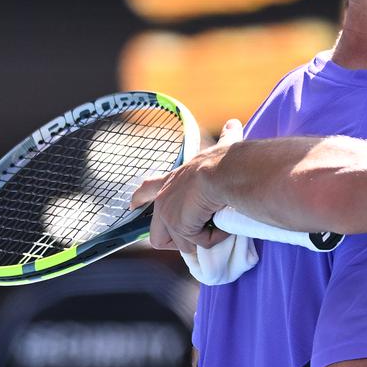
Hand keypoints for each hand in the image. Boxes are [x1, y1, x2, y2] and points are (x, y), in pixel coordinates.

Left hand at [130, 118, 243, 253]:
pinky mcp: (180, 228)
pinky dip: (215, 238)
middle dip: (175, 241)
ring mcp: (169, 216)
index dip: (139, 198)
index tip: (132, 205)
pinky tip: (224, 225)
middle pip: (157, 234)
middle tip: (197, 236)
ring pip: (182, 244)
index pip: (148, 188)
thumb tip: (233, 122)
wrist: (224, 170)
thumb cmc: (225, 159)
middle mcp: (165, 200)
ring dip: (202, 239)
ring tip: (219, 224)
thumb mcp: (222, 147)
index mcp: (172, 180)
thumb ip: (227, 137)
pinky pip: (200, 243)